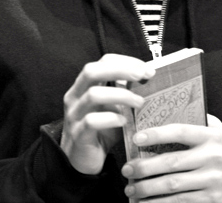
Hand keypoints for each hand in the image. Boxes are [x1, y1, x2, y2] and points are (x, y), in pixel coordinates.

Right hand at [61, 53, 154, 174]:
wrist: (83, 160)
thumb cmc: (102, 130)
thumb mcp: (115, 107)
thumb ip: (125, 91)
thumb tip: (147, 76)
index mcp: (84, 85)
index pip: (102, 62)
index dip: (125, 61)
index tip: (146, 70)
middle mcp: (75, 96)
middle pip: (92, 71)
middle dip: (120, 70)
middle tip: (142, 76)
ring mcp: (74, 115)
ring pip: (93, 95)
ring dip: (121, 95)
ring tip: (139, 102)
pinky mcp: (78, 135)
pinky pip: (92, 121)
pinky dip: (111, 118)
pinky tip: (124, 121)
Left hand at [121, 114, 221, 201]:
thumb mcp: (219, 133)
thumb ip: (199, 121)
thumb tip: (167, 109)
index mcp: (212, 137)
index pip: (181, 132)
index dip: (157, 134)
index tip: (136, 137)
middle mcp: (212, 157)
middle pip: (171, 162)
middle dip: (144, 167)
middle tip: (126, 169)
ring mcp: (211, 180)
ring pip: (172, 185)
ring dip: (147, 188)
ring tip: (130, 189)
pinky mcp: (209, 199)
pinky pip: (178, 202)